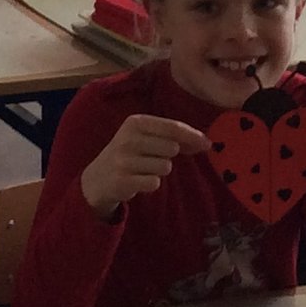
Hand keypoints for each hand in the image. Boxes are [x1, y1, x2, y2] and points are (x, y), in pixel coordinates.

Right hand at [78, 114, 208, 219]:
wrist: (97, 178)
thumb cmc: (129, 154)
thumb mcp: (145, 138)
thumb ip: (172, 136)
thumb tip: (205, 142)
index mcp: (135, 122)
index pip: (172, 127)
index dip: (193, 136)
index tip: (207, 144)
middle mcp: (128, 138)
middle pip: (171, 147)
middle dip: (169, 156)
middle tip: (154, 158)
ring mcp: (124, 160)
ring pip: (165, 166)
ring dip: (159, 170)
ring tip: (143, 169)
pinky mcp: (123, 180)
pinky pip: (154, 182)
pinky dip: (151, 183)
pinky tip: (139, 180)